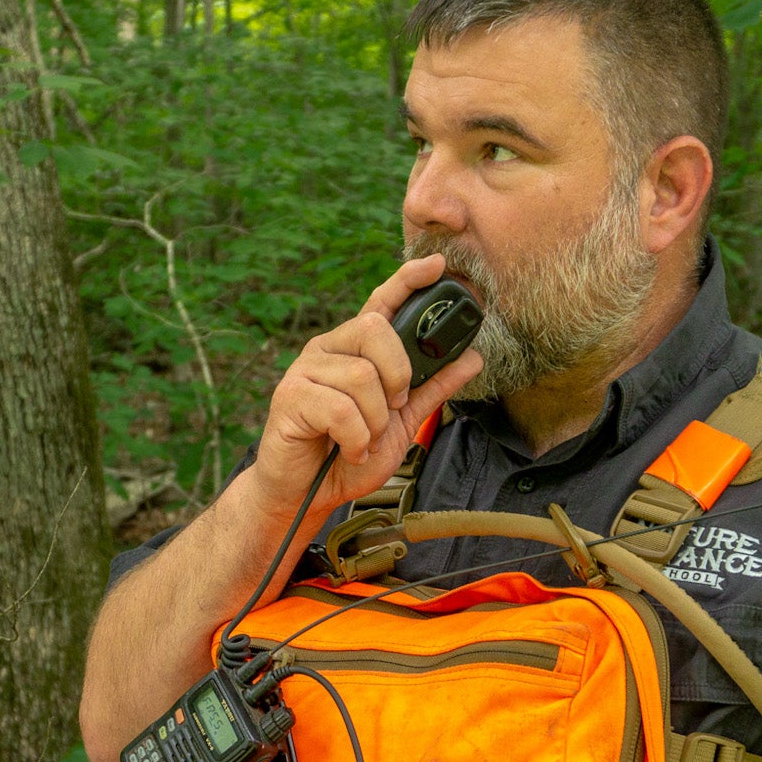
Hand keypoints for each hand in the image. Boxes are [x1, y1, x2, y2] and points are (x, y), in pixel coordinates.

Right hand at [251, 252, 484, 521]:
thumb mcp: (403, 423)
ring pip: (361, 376)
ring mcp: (305, 370)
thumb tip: (473, 357)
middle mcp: (329, 349)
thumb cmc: (349, 456)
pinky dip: (355, 437)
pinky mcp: (289, 397)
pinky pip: (339, 408)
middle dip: (397, 374)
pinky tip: (350, 450)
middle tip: (392, 409)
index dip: (407, 280)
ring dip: (374, 421)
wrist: (308, 495)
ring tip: (364, 440)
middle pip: (375, 329)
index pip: (382, 302)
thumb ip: (433, 388)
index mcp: (356, 350)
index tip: (436, 266)